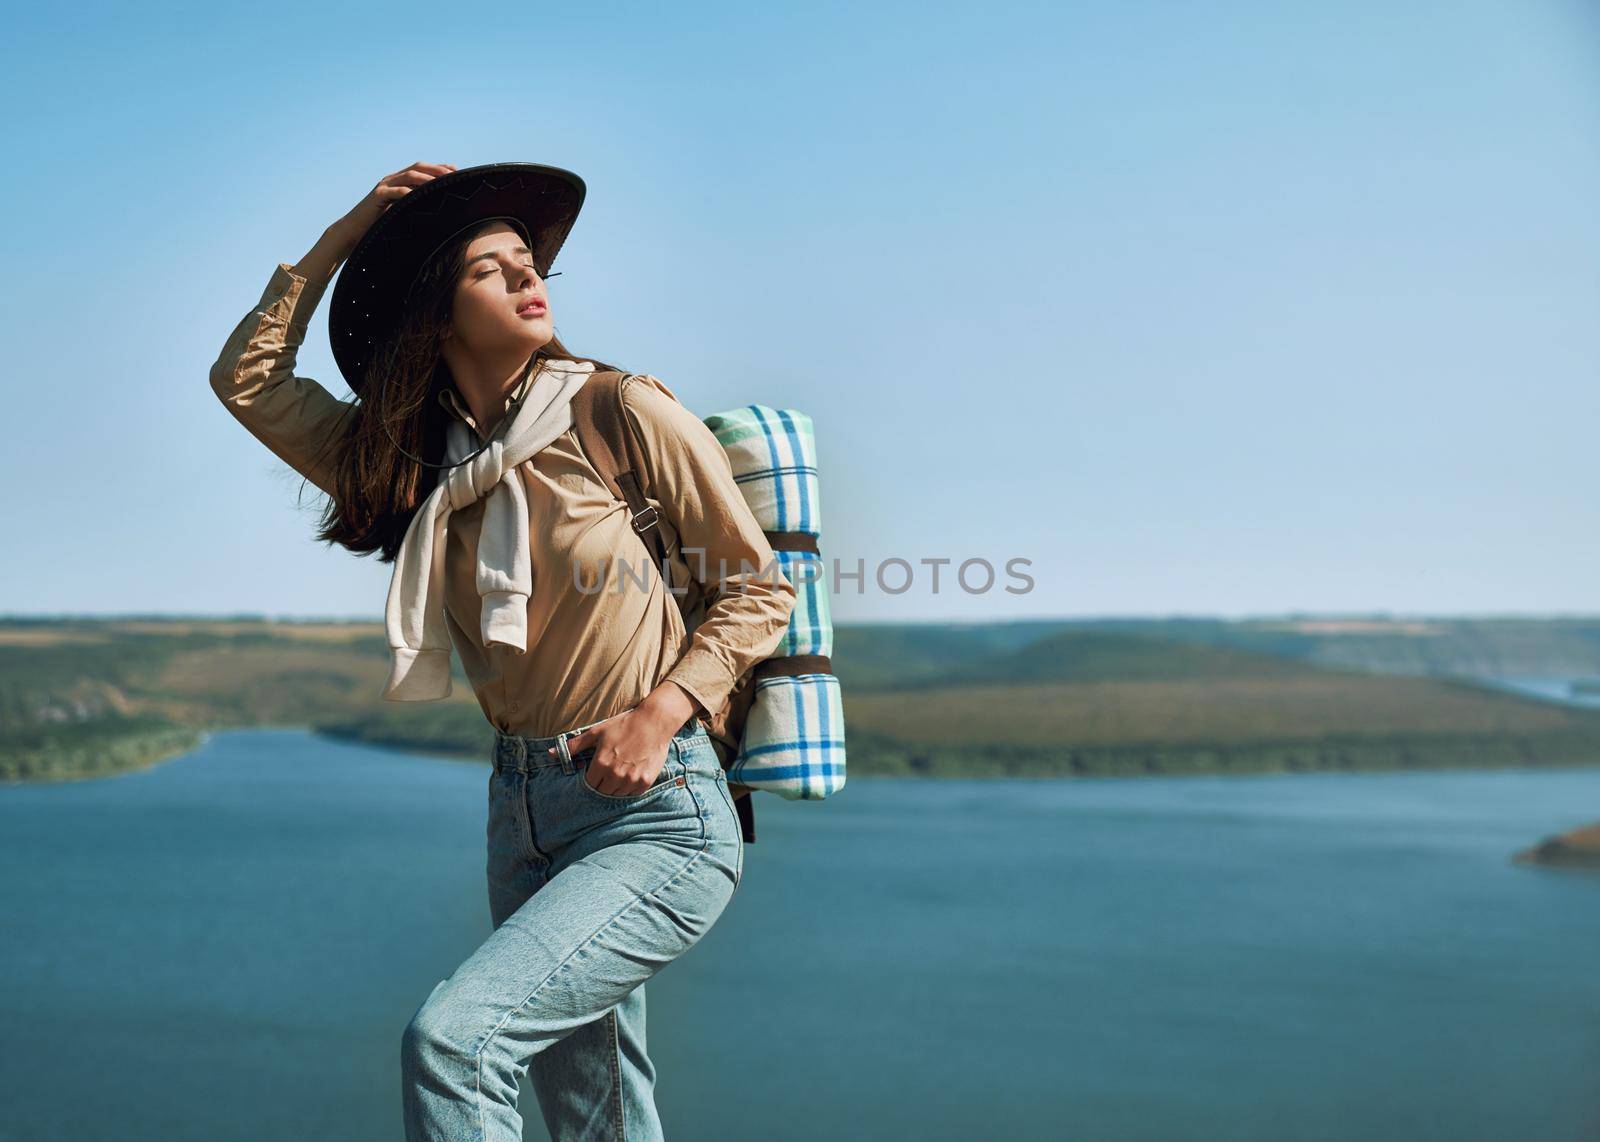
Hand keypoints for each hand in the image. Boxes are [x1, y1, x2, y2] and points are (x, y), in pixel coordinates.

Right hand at [329, 161, 457, 248]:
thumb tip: (440, 209)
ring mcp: (384, 185)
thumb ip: (415, 205)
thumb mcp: (402, 211)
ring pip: (408, 175)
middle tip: (453, 174)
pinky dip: (409, 192)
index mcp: (399, 181)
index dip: (439, 167)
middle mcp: (392, 179)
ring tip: (442, 181)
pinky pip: (396, 191)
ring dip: (427, 177)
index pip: (422, 169)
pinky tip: (421, 196)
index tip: (457, 171)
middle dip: (436, 169)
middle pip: (417, 167)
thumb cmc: (381, 223)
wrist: (355, 229)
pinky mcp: (378, 195)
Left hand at [554, 705, 678, 797]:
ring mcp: (631, 779)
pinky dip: (630, 789)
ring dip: (616, 788)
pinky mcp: (646, 781)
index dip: (590, 780)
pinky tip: (631, 776)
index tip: (594, 774)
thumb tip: (550, 753)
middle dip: (602, 785)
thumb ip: (574, 746)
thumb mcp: (597, 732)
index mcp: (601, 763)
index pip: (589, 784)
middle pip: (602, 792)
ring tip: (619, 774)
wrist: (654, 722)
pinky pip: (633, 794)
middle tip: (607, 774)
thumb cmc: (624, 725)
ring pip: (617, 795)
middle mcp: (615, 774)